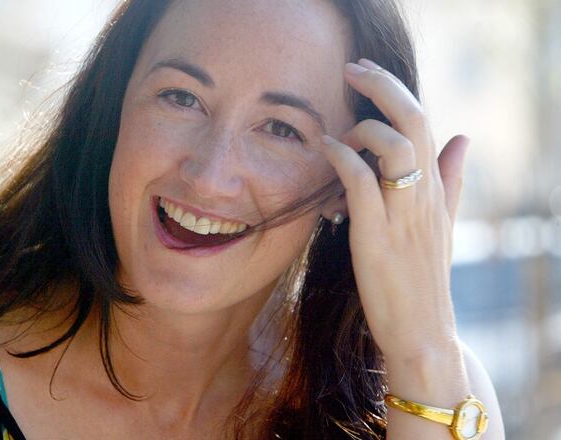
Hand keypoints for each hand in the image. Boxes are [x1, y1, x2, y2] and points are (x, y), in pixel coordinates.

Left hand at [315, 59, 468, 363]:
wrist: (422, 331)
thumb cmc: (423, 277)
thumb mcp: (441, 223)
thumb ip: (451, 180)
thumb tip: (464, 139)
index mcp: (436, 188)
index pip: (424, 120)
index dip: (395, 89)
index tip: (366, 73)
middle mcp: (424, 194)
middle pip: (414, 119)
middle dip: (382, 86)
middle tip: (351, 69)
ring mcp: (403, 215)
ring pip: (395, 145)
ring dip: (361, 127)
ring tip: (335, 136)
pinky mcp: (377, 237)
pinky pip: (364, 183)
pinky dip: (342, 158)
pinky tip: (325, 150)